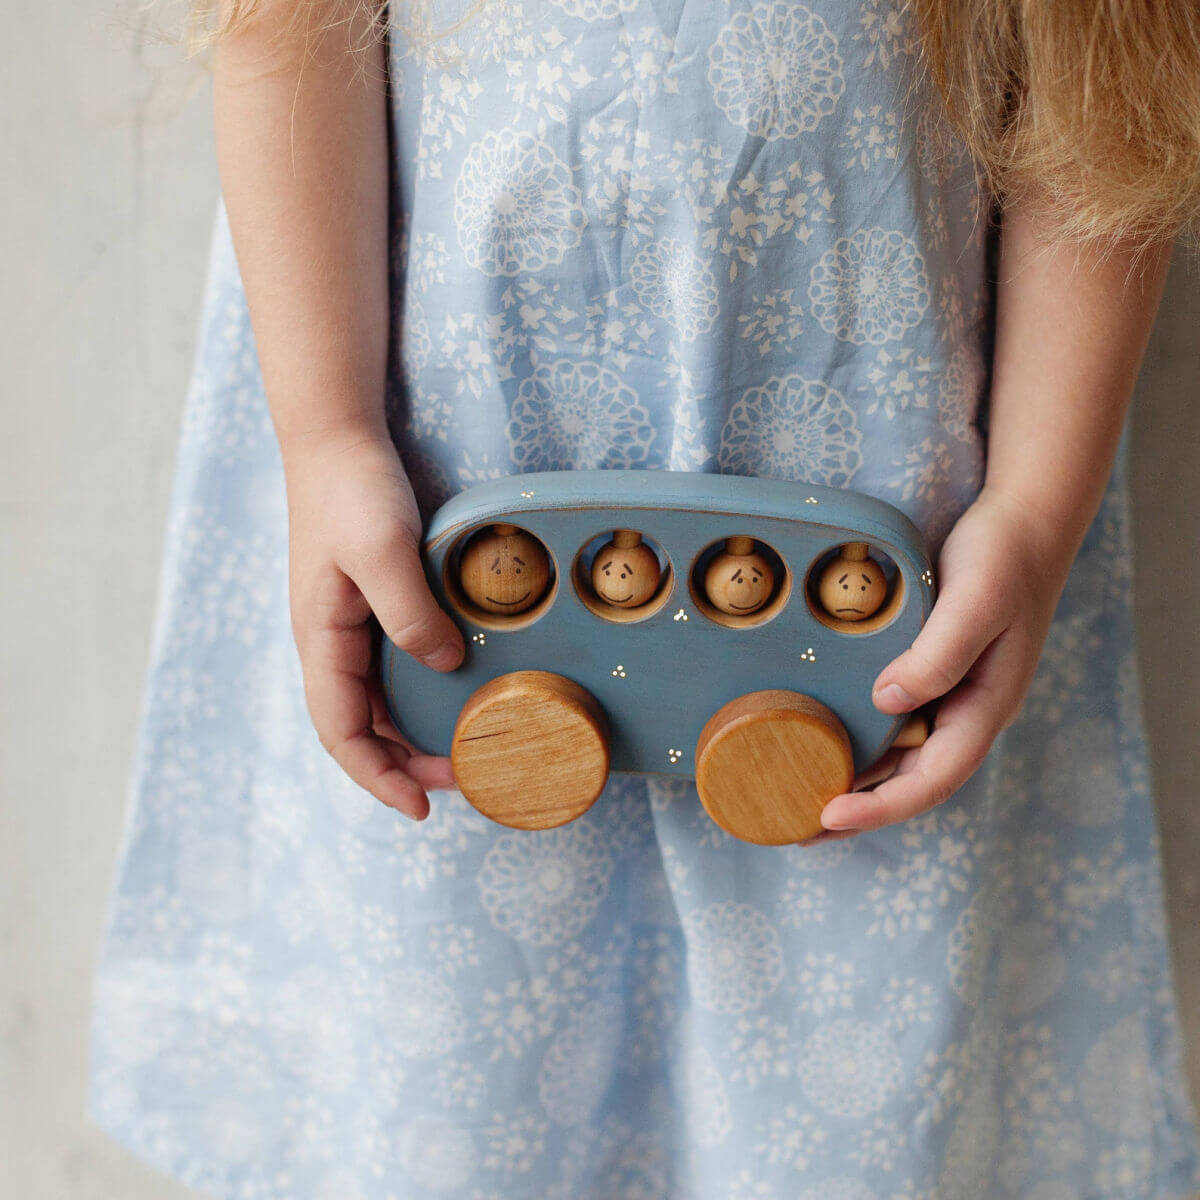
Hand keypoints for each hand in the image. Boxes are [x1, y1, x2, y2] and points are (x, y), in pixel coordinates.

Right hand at [283, 428, 464, 819]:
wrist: (337, 440)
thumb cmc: (352, 492)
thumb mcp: (383, 551)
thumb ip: (410, 614)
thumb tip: (446, 669)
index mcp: (322, 639)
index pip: (341, 731)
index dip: (377, 776)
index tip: (422, 807)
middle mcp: (331, 643)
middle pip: (361, 726)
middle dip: (405, 764)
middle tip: (468, 778)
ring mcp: (349, 626)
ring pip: (378, 701)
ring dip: (414, 733)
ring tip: (468, 748)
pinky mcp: (371, 606)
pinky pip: (392, 668)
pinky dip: (421, 694)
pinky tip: (455, 694)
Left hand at [813, 487, 1073, 838]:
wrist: (1024, 520)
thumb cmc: (1004, 558)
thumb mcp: (975, 602)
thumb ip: (938, 655)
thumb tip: (886, 702)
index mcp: (985, 708)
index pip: (932, 779)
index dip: (882, 805)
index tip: (828, 814)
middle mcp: (967, 712)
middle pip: (911, 781)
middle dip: (859, 810)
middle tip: (795, 829)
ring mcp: (950, 695)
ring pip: (899, 756)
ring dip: (854, 781)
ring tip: (797, 797)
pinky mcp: (931, 673)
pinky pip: (892, 722)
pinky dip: (858, 740)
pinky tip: (820, 739)